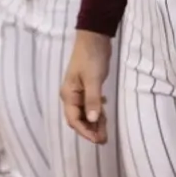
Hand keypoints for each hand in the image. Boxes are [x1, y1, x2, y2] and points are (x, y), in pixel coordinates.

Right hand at [61, 31, 112, 145]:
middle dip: (90, 130)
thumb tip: (93, 120)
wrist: (94, 37)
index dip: (85, 132)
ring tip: (107, 130)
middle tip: (104, 139)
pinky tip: (105, 112)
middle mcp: (71, 96)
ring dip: (95, 122)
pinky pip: (91, 105)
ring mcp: (79, 92)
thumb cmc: (91, 57)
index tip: (98, 139)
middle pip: (79, 119)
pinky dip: (97, 111)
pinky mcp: (88, 88)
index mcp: (68, 95)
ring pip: (86, 113)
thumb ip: (93, 100)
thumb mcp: (93, 79)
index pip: (74, 120)